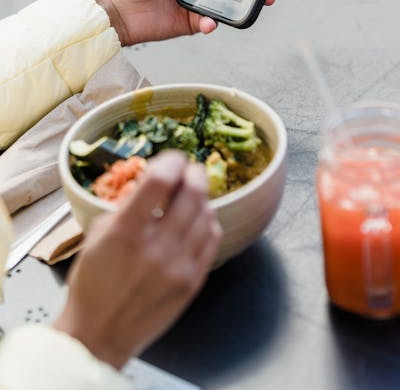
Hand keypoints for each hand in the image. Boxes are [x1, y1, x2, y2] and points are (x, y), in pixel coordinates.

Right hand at [53, 151, 221, 368]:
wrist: (99, 335)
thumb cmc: (93, 283)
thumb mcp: (97, 235)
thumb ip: (127, 206)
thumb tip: (152, 182)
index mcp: (126, 232)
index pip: (160, 180)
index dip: (171, 161)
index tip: (172, 158)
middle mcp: (156, 247)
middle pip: (192, 192)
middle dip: (193, 172)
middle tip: (189, 170)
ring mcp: (179, 266)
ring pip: (207, 213)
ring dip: (201, 197)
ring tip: (191, 196)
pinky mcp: (193, 281)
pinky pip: (212, 239)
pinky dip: (208, 222)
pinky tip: (197, 221)